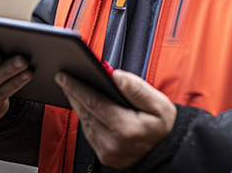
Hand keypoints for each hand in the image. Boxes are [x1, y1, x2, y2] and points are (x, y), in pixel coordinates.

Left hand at [56, 69, 176, 169]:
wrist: (168, 153)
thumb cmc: (164, 128)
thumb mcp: (160, 104)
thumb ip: (137, 88)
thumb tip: (116, 75)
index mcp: (126, 128)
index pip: (94, 103)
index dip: (77, 88)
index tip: (64, 76)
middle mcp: (113, 143)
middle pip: (86, 113)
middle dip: (73, 93)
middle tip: (63, 78)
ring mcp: (107, 152)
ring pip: (86, 124)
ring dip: (78, 105)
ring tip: (72, 89)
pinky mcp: (105, 156)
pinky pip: (90, 134)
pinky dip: (86, 118)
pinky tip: (85, 107)